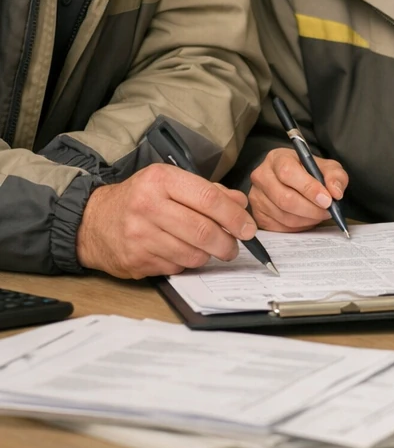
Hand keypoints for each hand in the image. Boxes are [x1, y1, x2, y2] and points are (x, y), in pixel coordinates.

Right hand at [76, 163, 256, 278]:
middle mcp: (148, 206)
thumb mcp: (171, 182)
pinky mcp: (135, 261)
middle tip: (235, 246)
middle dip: (228, 242)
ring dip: (209, 255)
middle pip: (203, 230)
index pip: (209, 198)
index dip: (234, 216)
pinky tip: (184, 253)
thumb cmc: (139, 198)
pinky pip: (175, 267)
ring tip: (212, 250)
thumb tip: (240, 205)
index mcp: (161, 180)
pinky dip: (187, 263)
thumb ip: (208, 191)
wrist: (92, 221)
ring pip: (192, 253)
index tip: (248, 227)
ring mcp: (139, 236)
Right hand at [248, 147, 348, 231]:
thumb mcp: (326, 167)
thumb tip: (335, 192)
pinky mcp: (258, 215)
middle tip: (327, 211)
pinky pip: (280, 227)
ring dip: (307, 219)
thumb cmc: (309, 171)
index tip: (327, 199)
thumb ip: (335, 176)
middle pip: (285, 198)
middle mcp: (262, 176)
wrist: (292, 180)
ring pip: (284, 216)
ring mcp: (257, 197)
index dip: (309, 188)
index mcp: (277, 158)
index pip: (288, 173)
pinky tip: (307, 219)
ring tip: (320, 214)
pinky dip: (299, 227)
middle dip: (311, 209)